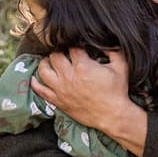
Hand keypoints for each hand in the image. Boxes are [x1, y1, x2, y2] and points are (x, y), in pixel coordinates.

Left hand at [31, 47, 147, 154]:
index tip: (79, 47)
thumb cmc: (117, 91)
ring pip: (43, 70)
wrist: (113, 115)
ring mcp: (61, 89)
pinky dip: (36, 83)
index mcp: (83, 66)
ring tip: (50, 61)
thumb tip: (107, 41)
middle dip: (60, 52)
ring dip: (45, 63)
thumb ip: (114, 50)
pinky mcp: (58, 101)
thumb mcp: (121, 66)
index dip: (76, 45)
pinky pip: (40, 90)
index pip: (72, 48)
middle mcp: (68, 76)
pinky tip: (36, 78)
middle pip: (55, 56)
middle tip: (65, 53)